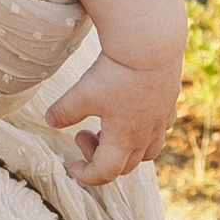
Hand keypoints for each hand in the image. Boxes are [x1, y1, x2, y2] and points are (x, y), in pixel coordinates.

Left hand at [43, 48, 182, 186]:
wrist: (151, 45)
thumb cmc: (116, 73)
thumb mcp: (82, 93)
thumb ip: (65, 110)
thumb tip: (50, 121)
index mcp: (123, 140)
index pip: (105, 173)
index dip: (85, 175)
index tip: (71, 164)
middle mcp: (146, 136)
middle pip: (124, 165)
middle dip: (100, 157)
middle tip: (83, 134)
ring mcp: (160, 120)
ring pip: (148, 151)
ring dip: (126, 149)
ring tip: (108, 128)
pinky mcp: (169, 102)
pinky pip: (160, 128)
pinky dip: (145, 130)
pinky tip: (132, 112)